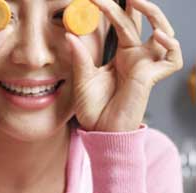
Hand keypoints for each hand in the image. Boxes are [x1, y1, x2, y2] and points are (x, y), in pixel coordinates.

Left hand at [67, 0, 182, 131]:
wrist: (99, 131)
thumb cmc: (92, 108)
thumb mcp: (82, 79)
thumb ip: (80, 57)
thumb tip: (69, 33)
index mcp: (120, 55)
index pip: (123, 24)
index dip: (116, 9)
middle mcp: (136, 56)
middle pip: (141, 23)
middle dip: (133, 4)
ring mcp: (147, 65)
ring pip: (163, 32)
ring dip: (153, 14)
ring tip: (137, 1)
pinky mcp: (153, 77)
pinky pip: (172, 57)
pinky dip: (170, 44)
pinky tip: (156, 36)